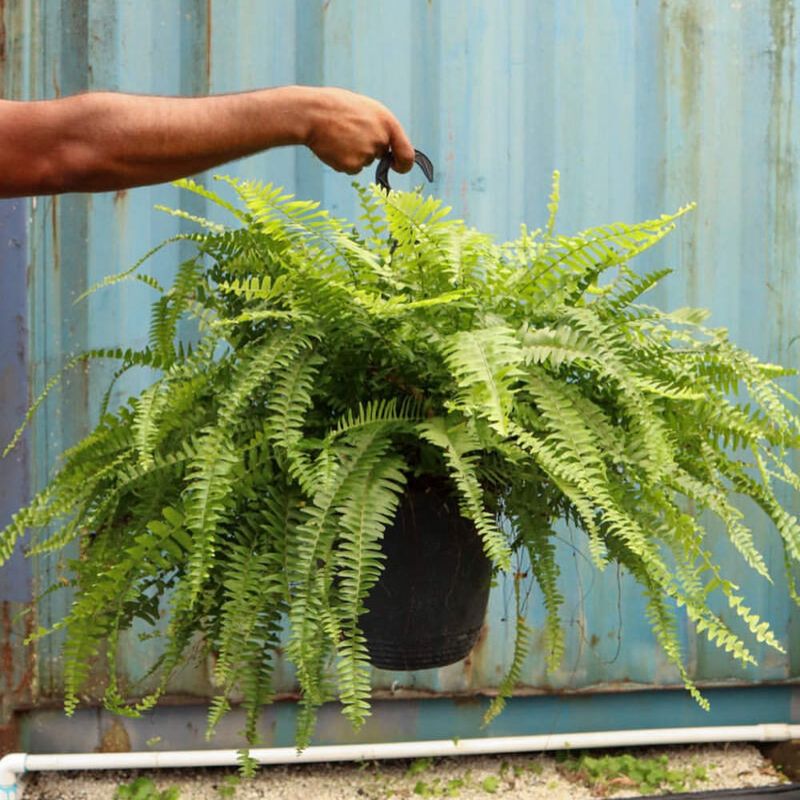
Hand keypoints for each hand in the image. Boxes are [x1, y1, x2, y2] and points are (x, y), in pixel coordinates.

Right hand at [293, 87, 414, 175]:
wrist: (312, 113)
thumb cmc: (336, 107)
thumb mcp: (365, 109)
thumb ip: (379, 127)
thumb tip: (385, 145)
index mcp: (388, 123)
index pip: (407, 154)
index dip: (403, 164)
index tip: (396, 166)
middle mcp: (380, 140)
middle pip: (379, 155)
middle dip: (368, 149)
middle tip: (349, 133)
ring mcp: (367, 155)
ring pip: (364, 161)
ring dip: (353, 153)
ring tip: (338, 135)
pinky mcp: (352, 166)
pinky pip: (351, 168)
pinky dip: (342, 161)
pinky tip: (333, 146)